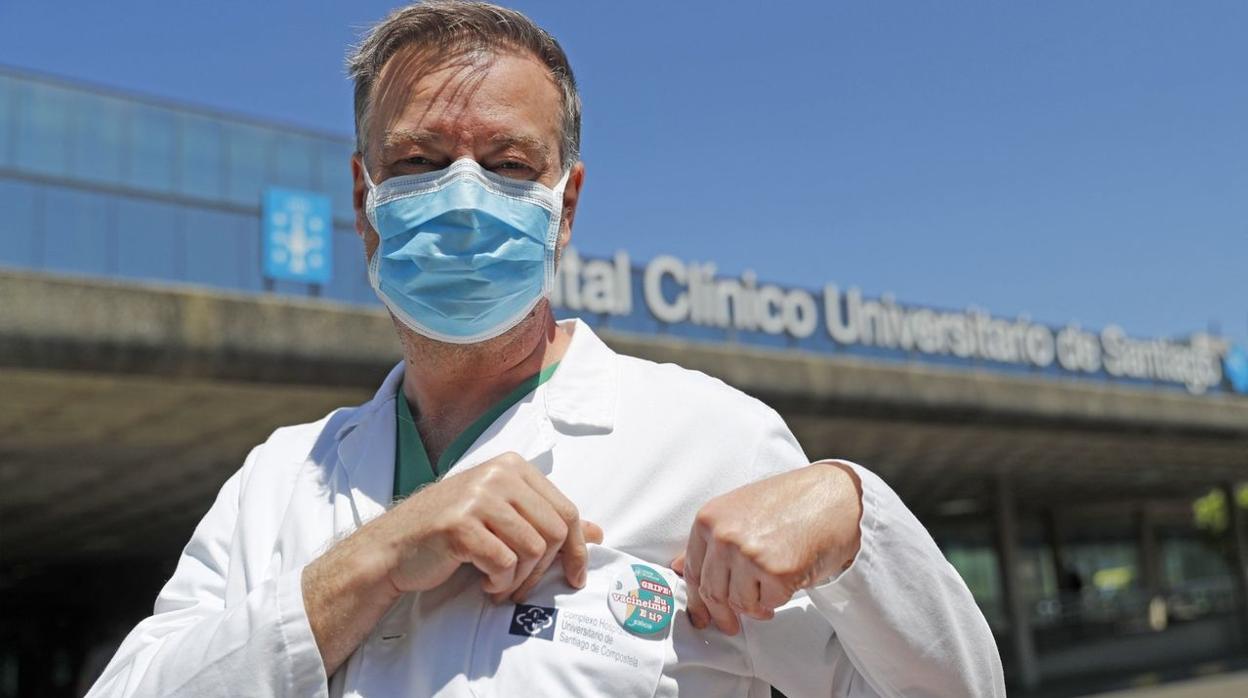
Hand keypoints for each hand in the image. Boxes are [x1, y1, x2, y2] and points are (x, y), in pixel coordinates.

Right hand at [303, 451, 601, 675]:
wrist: (393, 547)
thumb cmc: (452, 533)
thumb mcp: (503, 516)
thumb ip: (547, 519)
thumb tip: (599, 532)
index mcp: (512, 466)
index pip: (567, 510)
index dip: (577, 550)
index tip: (575, 578)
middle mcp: (497, 474)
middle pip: (554, 532)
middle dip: (543, 570)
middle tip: (522, 587)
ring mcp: (477, 497)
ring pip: (533, 550)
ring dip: (519, 580)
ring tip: (499, 585)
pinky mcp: (460, 526)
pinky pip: (504, 564)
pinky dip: (499, 583)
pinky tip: (483, 583)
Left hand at [672, 461, 861, 634]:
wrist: (833, 496)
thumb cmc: (789, 502)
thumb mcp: (739, 511)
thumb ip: (710, 540)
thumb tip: (678, 567)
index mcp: (709, 519)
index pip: (692, 570)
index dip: (696, 599)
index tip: (701, 616)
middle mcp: (723, 536)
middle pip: (713, 592)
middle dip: (723, 614)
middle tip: (731, 626)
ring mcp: (748, 554)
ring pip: (740, 602)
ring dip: (754, 605)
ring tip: (769, 589)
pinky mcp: (776, 572)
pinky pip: (768, 603)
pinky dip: (777, 600)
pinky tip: (787, 581)